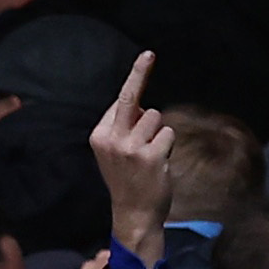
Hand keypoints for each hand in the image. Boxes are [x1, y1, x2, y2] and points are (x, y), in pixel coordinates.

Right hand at [88, 51, 176, 260]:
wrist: (134, 215)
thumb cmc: (128, 180)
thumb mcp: (115, 153)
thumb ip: (124, 128)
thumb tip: (143, 105)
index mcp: (100, 135)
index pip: (120, 101)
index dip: (136, 86)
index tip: (146, 58)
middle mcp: (112, 139)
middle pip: (130, 98)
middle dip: (139, 72)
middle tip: (149, 53)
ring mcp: (131, 148)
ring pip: (156, 118)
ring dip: (159, 133)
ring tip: (150, 156)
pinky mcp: (151, 156)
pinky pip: (168, 133)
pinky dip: (168, 145)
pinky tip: (159, 164)